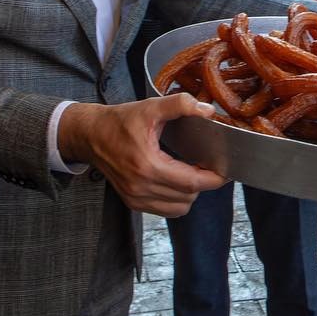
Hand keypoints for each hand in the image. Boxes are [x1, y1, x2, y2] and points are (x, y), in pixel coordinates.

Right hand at [59, 94, 226, 217]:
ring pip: (179, 208)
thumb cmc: (120, 121)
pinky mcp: (132, 203)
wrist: (91, 135)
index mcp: (148, 166)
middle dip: (204, 182)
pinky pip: (166, 210)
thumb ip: (180, 105)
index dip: (214, 178)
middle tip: (208, 165)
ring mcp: (135, 198)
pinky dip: (177, 200)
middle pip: (188, 196)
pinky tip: (177, 181)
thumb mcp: (151, 107)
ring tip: (192, 172)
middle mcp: (141, 187)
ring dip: (191, 193)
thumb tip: (207, 111)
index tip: (224, 169)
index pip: (192, 183)